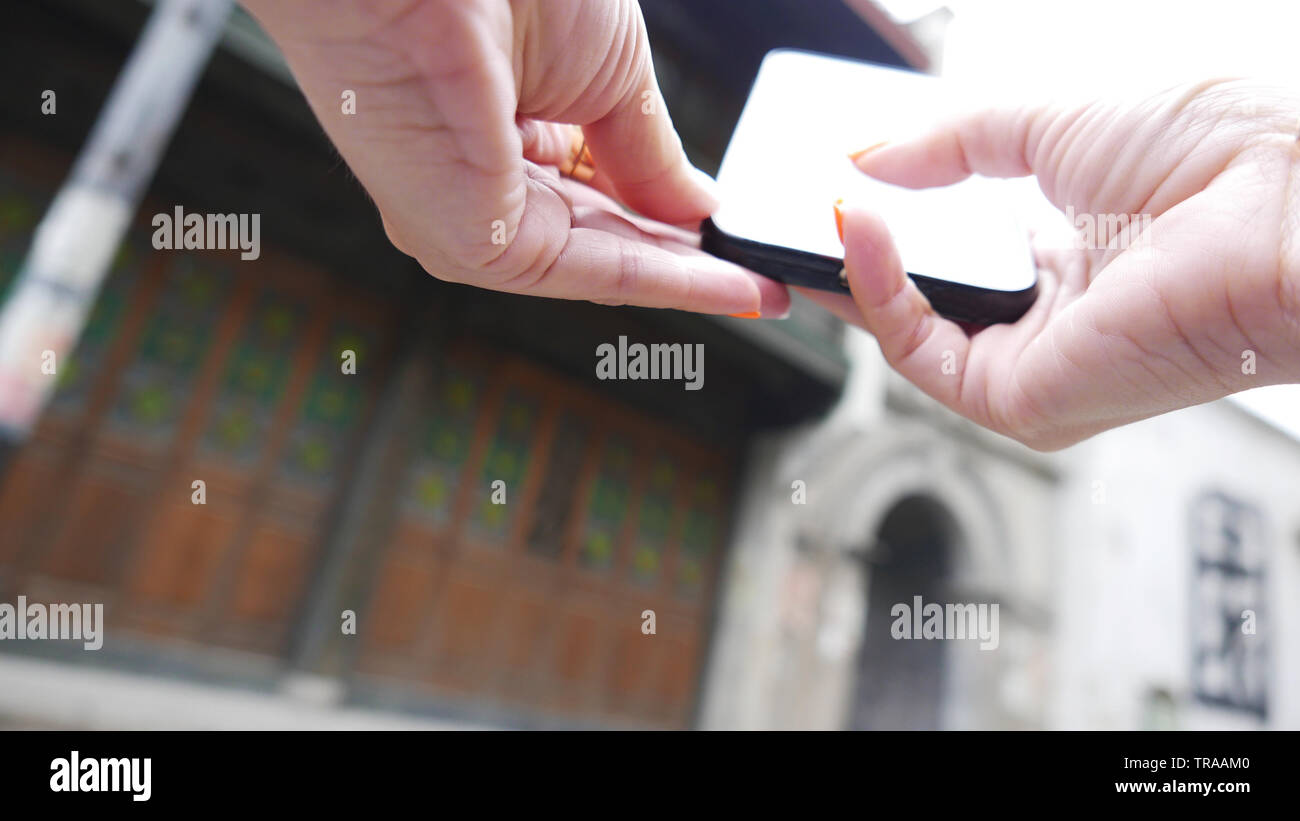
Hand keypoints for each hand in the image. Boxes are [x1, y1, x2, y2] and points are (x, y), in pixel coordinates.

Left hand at [240, 0, 788, 316]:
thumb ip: (651, 157)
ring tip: (762, 286)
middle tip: (762, 278)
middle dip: (686, 259)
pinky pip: (585, 270)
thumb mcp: (611, 72)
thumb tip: (699, 213)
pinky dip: (662, 281)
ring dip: (685, 277)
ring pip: (597, 261)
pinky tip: (727, 285)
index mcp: (506, 122)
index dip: (674, 221)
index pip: (601, 191)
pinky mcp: (469, 242)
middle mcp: (479, 175)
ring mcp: (468, 214)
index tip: (738, 245)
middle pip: (602, 235)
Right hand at [802, 79, 1299, 448]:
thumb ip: (950, 144)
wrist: (1283, 209)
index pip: (953, 257)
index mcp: (1068, 263)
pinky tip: (862, 229)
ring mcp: (1034, 367)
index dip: (892, 224)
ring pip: (905, 332)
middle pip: (920, 301)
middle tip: (803, 207)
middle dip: (855, 256)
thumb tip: (866, 157)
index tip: (842, 188)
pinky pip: (916, 350)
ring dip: (854, 269)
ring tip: (820, 207)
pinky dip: (876, 290)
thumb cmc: (1215, 161)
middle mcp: (1048, 324)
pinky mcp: (1020, 401)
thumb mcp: (1051, 126)